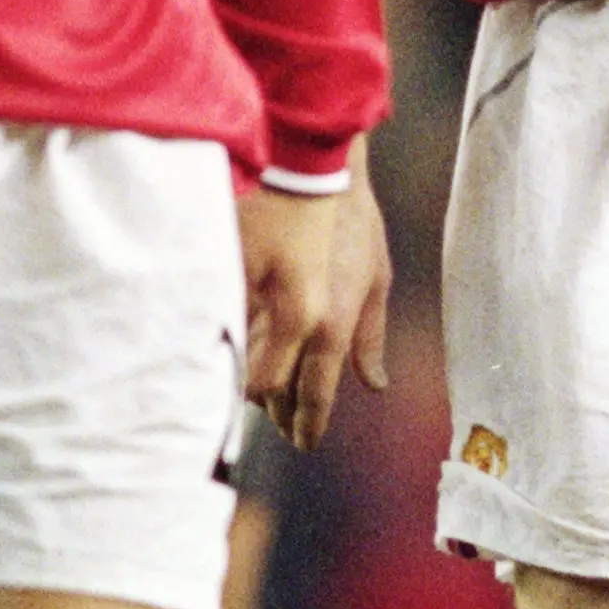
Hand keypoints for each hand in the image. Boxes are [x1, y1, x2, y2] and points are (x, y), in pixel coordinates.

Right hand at [239, 153, 387, 450]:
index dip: (308, 424)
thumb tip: (375, 383)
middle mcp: (294, 321)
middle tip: (279, 426)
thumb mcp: (377, 278)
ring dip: (252, 385)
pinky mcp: (235, 283)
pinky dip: (233, 347)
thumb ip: (371, 335)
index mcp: (331, 325)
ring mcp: (262, 303)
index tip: (304, 441)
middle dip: (277, 412)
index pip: (315, 392)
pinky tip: (232, 358)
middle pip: (276, 388)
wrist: (315, 167)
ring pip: (249, 363)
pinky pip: (231, 329)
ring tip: (256, 400)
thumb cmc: (354, 221)